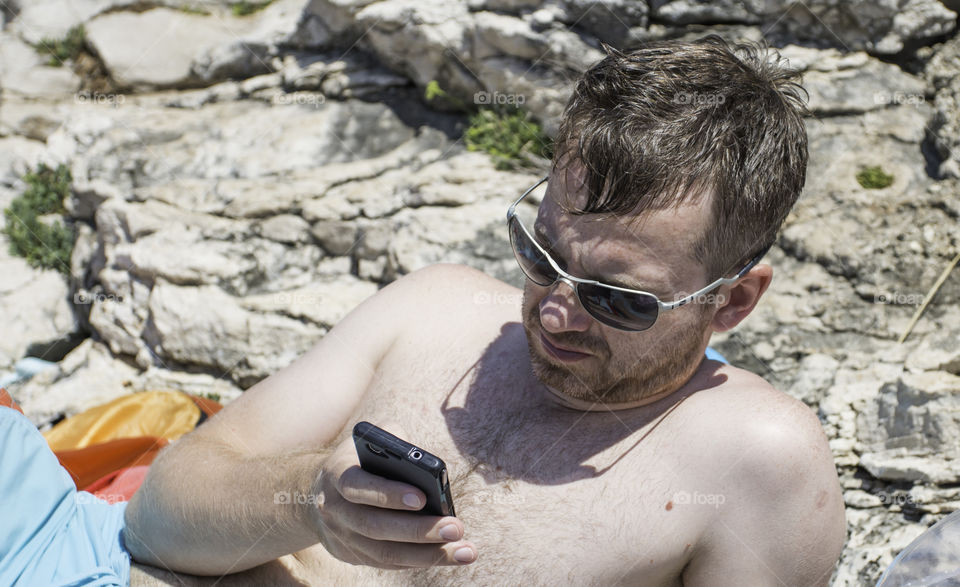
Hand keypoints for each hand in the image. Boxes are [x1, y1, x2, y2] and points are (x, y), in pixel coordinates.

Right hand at [310, 427, 476, 568]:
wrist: (320, 492)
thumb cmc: (360, 460)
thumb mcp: (369, 440)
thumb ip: (393, 440)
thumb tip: (425, 461)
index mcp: (338, 476)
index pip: (359, 487)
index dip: (388, 494)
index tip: (422, 498)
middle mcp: (335, 510)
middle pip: (376, 527)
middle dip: (418, 530)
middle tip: (456, 528)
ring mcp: (343, 537)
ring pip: (385, 554)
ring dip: (428, 554)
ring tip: (464, 551)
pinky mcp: (354, 556)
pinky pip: (389, 564)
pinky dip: (420, 561)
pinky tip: (448, 555)